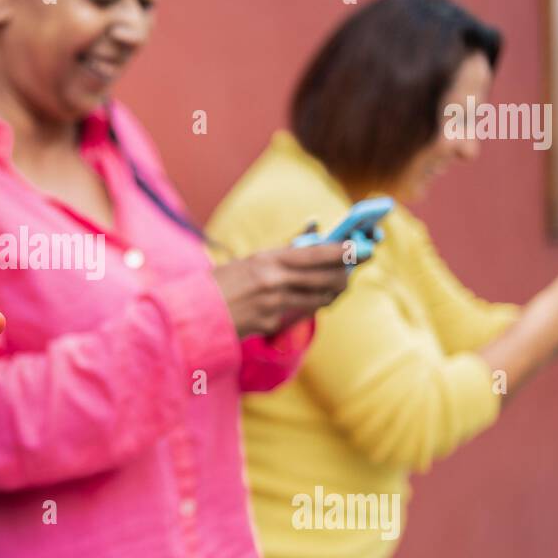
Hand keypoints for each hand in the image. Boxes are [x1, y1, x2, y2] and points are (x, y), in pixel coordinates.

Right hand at [212, 243, 351, 337]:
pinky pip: (299, 313)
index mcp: (268, 259)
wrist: (195, 312)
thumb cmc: (223, 283)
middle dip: (344, 275)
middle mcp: (274, 281)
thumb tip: (314, 232)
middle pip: (325, 278)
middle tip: (351, 271)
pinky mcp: (271, 324)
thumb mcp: (251, 262)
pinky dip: (306, 306)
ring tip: (337, 286)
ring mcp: (274, 305)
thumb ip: (283, 252)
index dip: (344, 252)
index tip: (362, 248)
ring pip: (318, 298)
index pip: (317, 253)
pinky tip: (307, 301)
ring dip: (331, 292)